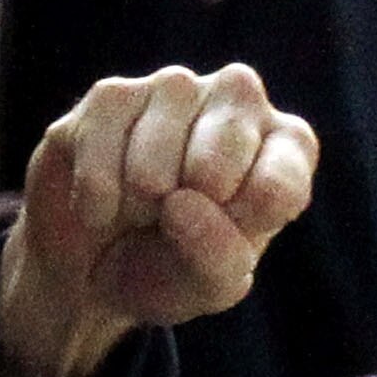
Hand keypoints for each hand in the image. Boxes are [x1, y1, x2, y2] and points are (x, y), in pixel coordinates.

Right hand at [0, 64, 317, 376]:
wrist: (91, 270)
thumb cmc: (170, 270)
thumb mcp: (206, 287)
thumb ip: (217, 258)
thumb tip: (181, 202)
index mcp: (285, 149)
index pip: (285, 178)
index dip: (247, 220)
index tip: (230, 235)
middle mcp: (237, 102)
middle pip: (230, 139)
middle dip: (196, 201)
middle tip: (176, 222)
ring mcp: (175, 89)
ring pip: (162, 136)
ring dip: (142, 199)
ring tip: (138, 214)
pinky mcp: (113, 94)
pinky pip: (104, 138)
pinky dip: (98, 192)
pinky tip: (100, 209)